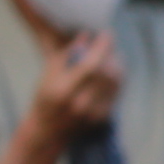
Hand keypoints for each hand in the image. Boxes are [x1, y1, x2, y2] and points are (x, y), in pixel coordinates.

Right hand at [21, 31, 119, 150]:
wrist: (48, 130)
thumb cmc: (45, 96)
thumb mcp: (48, 73)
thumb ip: (68, 54)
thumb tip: (86, 34)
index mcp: (64, 90)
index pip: (91, 65)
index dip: (102, 48)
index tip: (107, 34)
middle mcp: (81, 103)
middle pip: (108, 74)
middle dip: (112, 55)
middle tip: (109, 44)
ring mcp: (94, 112)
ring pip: (116, 83)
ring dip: (118, 65)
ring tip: (112, 55)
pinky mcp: (103, 117)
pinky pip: (117, 93)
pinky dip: (118, 78)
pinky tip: (114, 70)